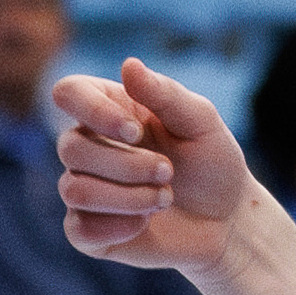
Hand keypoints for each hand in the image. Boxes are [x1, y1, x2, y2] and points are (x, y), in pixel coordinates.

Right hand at [55, 62, 251, 272]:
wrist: (226, 217)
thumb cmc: (213, 160)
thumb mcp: (200, 121)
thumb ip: (164, 93)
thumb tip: (128, 64)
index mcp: (113, 110)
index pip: (68, 92)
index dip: (93, 111)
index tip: (136, 132)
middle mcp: (90, 146)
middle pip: (70, 148)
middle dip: (129, 164)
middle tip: (168, 172)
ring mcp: (84, 188)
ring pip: (74, 189)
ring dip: (130, 197)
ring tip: (164, 198)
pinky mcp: (85, 231)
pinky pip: (79, 230)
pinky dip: (122, 225)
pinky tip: (146, 222)